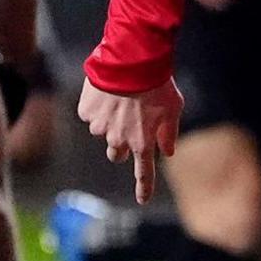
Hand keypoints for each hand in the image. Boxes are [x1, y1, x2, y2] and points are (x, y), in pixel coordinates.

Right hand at [77, 77, 182, 204]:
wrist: (132, 60)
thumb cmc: (157, 82)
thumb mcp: (174, 107)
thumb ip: (170, 132)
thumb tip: (168, 151)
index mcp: (142, 141)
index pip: (144, 172)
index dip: (144, 187)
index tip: (142, 200)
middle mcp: (119, 139)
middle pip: (117, 154)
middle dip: (121, 144)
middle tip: (129, 124)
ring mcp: (100, 127)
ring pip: (103, 131)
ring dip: (110, 121)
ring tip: (121, 97)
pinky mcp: (86, 111)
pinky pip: (91, 114)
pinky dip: (98, 106)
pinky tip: (108, 91)